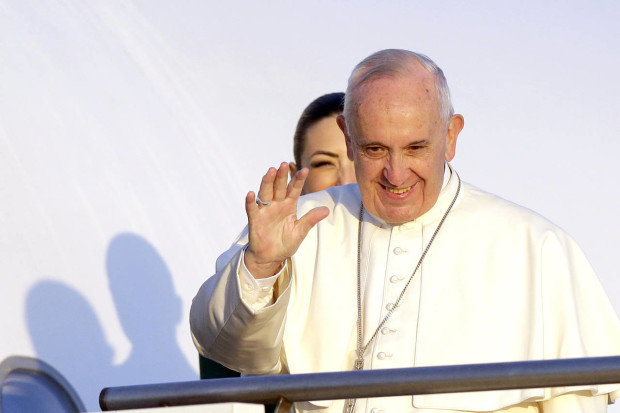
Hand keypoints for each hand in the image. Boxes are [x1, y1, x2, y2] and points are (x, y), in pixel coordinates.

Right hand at [244, 162, 328, 277]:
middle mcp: (276, 205)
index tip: (305, 170)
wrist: (271, 257)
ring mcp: (265, 211)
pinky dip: (251, 202)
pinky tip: (251, 194)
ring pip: (265, 193)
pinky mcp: (255, 220)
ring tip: (270, 171)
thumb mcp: (300, 231)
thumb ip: (310, 219)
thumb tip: (326, 209)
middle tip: (284, 164)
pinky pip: (252, 209)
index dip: (298, 180)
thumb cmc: (285, 243)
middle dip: (281, 176)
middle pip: (278, 187)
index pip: (294, 189)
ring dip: (267, 182)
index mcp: (289, 205)